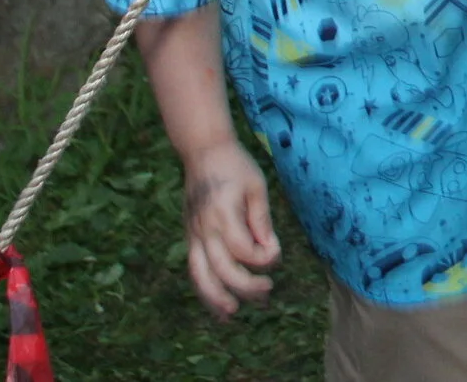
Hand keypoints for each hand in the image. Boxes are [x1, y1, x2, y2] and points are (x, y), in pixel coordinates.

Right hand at [179, 140, 279, 318]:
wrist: (203, 152)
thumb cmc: (235, 166)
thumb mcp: (257, 186)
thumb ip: (261, 220)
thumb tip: (269, 250)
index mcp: (224, 214)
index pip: (244, 250)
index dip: (263, 259)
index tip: (277, 253)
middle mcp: (204, 228)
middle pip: (222, 269)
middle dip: (245, 286)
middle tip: (267, 293)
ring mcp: (193, 234)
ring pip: (199, 275)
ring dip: (214, 298)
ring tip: (231, 314)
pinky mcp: (189, 236)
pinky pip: (193, 268)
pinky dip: (202, 288)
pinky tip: (215, 303)